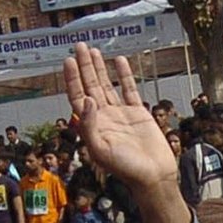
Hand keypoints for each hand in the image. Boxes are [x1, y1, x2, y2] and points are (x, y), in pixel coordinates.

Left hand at [62, 44, 177, 187]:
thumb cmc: (126, 169)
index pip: (78, 97)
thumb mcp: (101, 149)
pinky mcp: (138, 113)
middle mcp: (104, 117)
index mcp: (92, 125)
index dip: (72, 79)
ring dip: (99, 68)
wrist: (153, 176)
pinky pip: (129, 89)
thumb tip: (85, 99)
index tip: (69, 61)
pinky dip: (124, 75)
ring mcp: (120, 114)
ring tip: (92, 50)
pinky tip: (119, 61)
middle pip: (90, 86)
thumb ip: (90, 125)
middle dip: (83, 66)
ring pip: (106, 85)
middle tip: (79, 46)